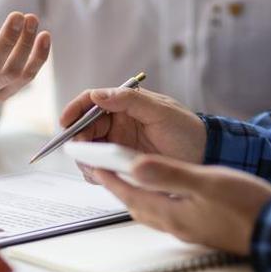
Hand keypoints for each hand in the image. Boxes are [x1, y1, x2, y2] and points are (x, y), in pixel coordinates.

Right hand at [60, 87, 206, 168]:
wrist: (205, 155)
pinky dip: (95, 172)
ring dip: (85, 157)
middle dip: (78, 139)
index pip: (90, 102)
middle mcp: (117, 123)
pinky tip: (103, 176)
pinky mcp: (121, 164)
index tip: (65, 122)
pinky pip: (100, 168)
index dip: (74, 110)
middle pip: (84, 127)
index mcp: (124, 104)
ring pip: (88, 149)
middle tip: (82, 151)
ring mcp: (118, 144)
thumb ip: (129, 100)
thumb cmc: (186, 129)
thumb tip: (98, 95)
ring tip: (95, 166)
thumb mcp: (161, 111)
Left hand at [94, 155, 270, 254]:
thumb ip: (169, 173)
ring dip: (136, 195)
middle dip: (118, 188)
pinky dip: (157, 200)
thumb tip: (136, 166)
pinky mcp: (201, 228)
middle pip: (136, 205)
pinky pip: (167, 213)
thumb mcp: (206, 182)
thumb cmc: (245, 206)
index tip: (95, 165)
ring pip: (151, 211)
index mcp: (172, 213)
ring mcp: (189, 229)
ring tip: (129, 178)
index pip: (131, 194)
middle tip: (106, 171)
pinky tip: (165, 192)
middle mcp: (176, 224)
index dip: (111, 178)